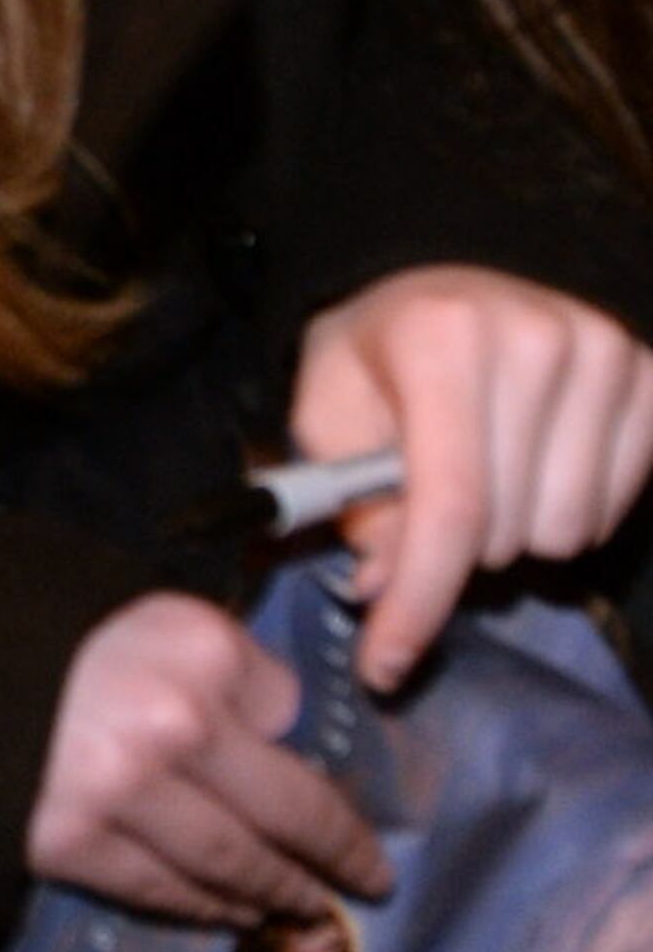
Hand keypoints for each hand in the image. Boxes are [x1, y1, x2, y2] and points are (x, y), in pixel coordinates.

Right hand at [25, 592, 390, 923]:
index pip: (296, 750)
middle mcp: (166, 727)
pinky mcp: (71, 844)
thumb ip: (251, 689)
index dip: (343, 816)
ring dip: (273, 897)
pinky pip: (161, 894)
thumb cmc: (97, 652)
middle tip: (360, 893)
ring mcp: (116, 793)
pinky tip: (233, 913)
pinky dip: (205, 909)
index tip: (372, 857)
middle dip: (328, 866)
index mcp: (202, 655)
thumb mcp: (183, 632)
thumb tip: (299, 767)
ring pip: (228, 870)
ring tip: (301, 911)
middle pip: (279, 822)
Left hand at [295, 263, 652, 695]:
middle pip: (507, 532)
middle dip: (456, 550)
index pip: (449, 506)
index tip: (385, 666)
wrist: (452, 286)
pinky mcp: (649, 377)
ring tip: (485, 478)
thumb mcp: (330, 416)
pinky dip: (570, 512)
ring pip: (567, 533)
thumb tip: (385, 588)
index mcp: (441, 337)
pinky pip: (614, 511)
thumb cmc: (383, 356)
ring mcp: (605, 354)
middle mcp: (536, 336)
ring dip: (515, 533)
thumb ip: (351, 503)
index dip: (417, 602)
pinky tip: (536, 466)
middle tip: (430, 506)